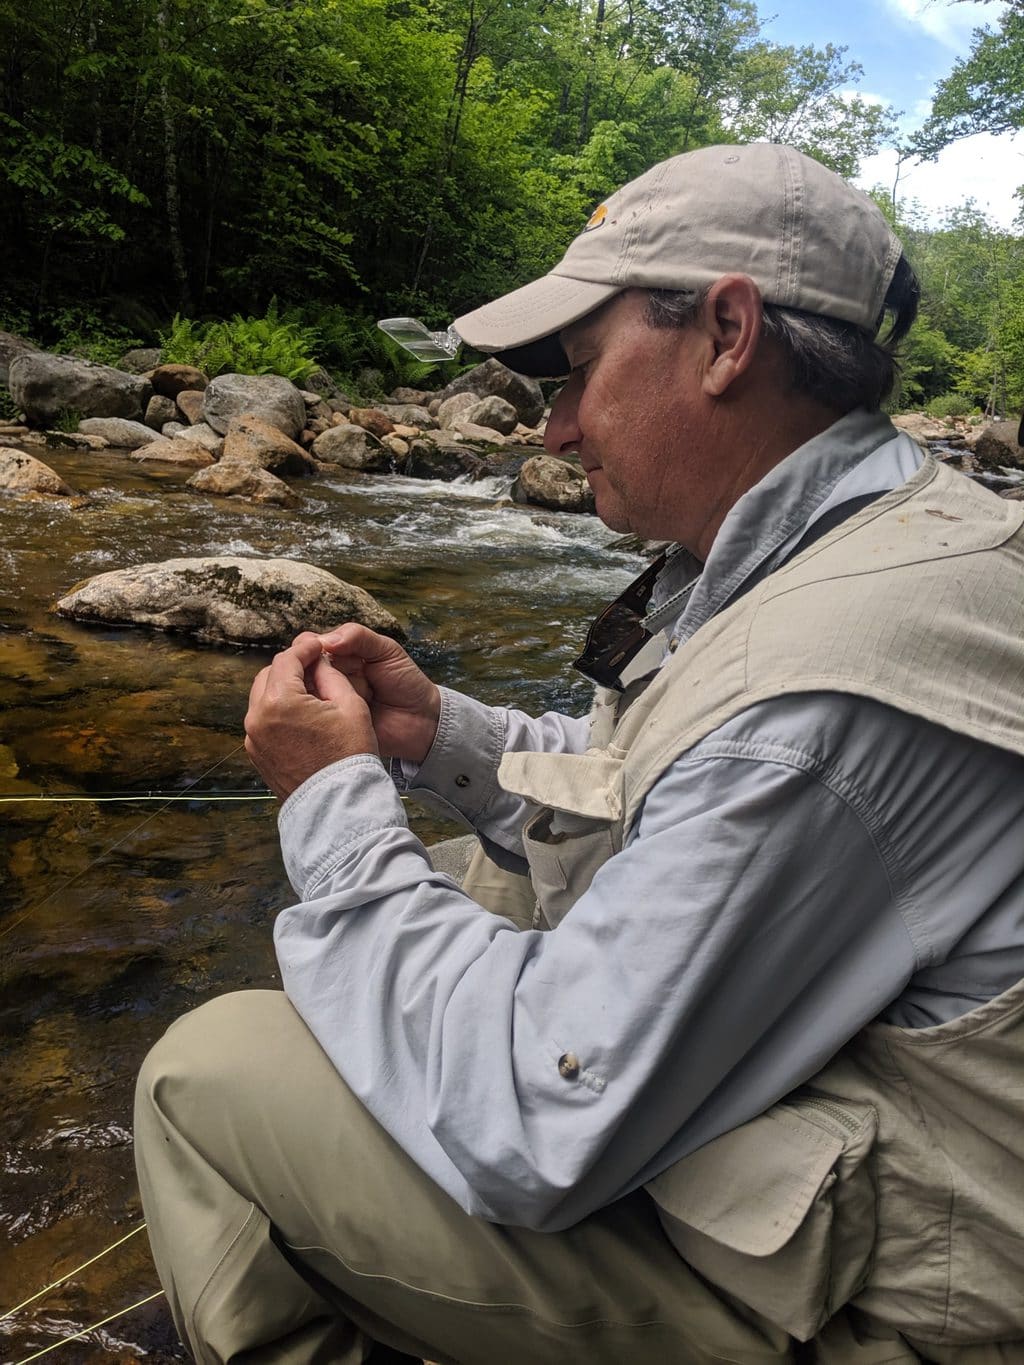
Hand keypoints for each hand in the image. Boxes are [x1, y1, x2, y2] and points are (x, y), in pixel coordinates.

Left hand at [245, 631, 377, 800]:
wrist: (339, 804)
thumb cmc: (349, 756)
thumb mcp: (350, 705)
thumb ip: (330, 674)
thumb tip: (318, 661)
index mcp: (280, 701)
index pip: (287, 659)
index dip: (305, 649)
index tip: (318, 646)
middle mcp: (258, 718)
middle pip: (269, 675)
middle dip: (291, 668)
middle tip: (315, 668)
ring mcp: (254, 738)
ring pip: (263, 697)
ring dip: (283, 689)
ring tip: (311, 694)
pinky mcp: (257, 754)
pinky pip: (264, 720)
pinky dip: (279, 711)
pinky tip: (303, 717)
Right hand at [317, 623, 440, 762]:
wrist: (422, 720)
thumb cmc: (406, 682)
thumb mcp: (387, 651)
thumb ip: (359, 637)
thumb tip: (325, 640)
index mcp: (340, 656)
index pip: (311, 645)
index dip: (311, 647)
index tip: (322, 650)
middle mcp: (329, 678)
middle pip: (303, 669)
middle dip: (319, 670)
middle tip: (342, 674)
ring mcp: (328, 703)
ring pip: (308, 692)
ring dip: (324, 690)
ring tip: (351, 693)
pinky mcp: (331, 726)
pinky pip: (318, 717)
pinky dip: (327, 711)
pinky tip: (342, 709)